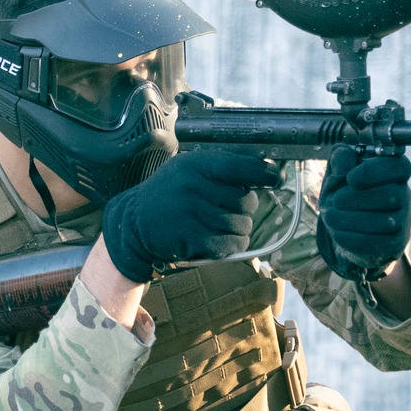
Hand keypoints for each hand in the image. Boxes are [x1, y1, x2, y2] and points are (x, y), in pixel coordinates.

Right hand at [101, 150, 279, 283]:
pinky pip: (231, 245)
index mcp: (195, 164)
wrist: (134, 223)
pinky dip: (232, 246)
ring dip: (239, 229)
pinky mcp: (192, 239)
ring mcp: (192, 213)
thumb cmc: (170, 194)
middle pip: (246, 200)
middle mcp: (194, 186)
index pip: (238, 166)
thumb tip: (264, 169)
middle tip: (230, 210)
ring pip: (241, 225)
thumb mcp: (188, 170)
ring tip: (221, 226)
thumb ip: (220, 168)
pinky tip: (219, 241)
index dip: (262, 173)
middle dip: (245, 208)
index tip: (276, 178)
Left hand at [316, 146, 410, 280]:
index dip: (376, 171)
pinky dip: (355, 239)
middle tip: (335, 201)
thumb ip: (340, 159)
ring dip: (353, 220)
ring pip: (387, 221)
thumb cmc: (345, 195)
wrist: (347, 230)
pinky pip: (381, 243)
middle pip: (394, 194)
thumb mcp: (338, 173)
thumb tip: (344, 157)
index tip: (350, 178)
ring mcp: (403, 220)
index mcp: (393, 173)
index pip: (400, 167)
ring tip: (330, 218)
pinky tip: (337, 234)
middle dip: (359, 198)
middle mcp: (404, 195)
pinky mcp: (395, 244)